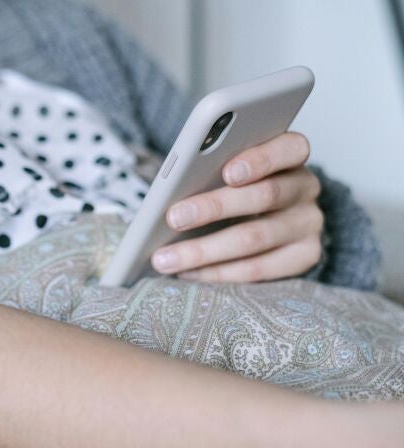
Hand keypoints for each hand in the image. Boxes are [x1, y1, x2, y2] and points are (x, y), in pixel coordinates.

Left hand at [151, 132, 323, 282]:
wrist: (272, 219)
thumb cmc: (237, 185)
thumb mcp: (229, 167)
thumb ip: (213, 167)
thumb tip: (173, 186)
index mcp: (290, 154)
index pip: (289, 148)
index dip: (260, 160)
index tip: (227, 172)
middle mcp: (305, 187)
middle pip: (264, 196)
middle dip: (213, 207)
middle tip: (173, 218)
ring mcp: (308, 224)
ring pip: (254, 238)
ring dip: (203, 250)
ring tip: (165, 258)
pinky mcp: (304, 257)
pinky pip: (257, 269)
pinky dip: (217, 272)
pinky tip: (187, 272)